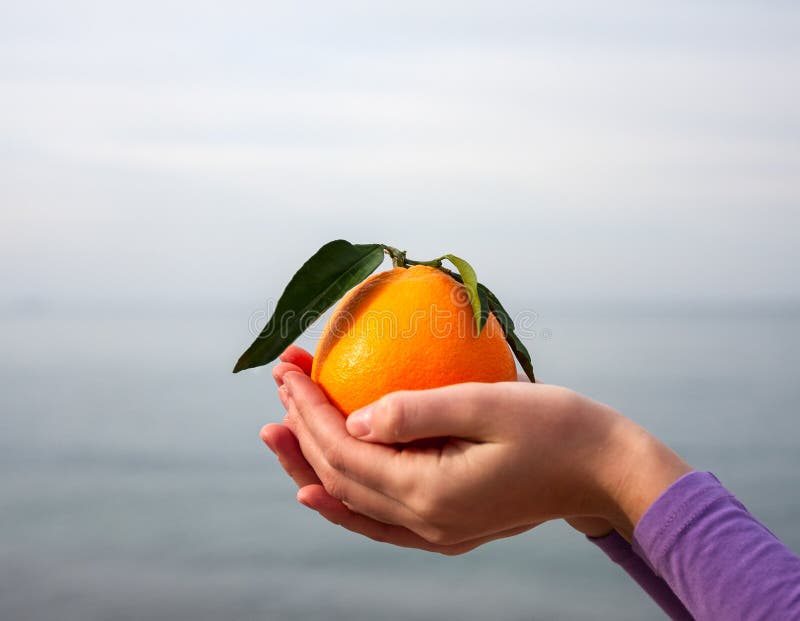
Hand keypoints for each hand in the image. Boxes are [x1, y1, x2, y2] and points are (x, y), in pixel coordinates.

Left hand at [266, 346, 690, 546]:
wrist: (604, 471)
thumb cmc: (557, 427)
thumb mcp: (489, 404)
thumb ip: (417, 412)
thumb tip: (353, 420)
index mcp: (430, 491)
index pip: (345, 448)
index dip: (309, 407)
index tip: (289, 367)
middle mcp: (425, 521)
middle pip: (338, 477)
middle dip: (301, 429)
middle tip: (279, 384)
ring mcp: (436, 531)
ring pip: (352, 502)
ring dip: (311, 464)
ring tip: (279, 434)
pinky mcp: (448, 526)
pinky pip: (377, 519)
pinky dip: (343, 500)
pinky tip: (321, 487)